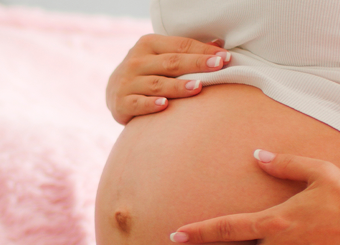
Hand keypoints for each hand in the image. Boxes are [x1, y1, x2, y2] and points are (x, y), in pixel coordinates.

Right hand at [106, 34, 229, 124]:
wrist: (115, 94)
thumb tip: (219, 45)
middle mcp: (135, 61)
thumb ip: (186, 53)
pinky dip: (151, 104)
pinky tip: (165, 105)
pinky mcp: (120, 103)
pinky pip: (138, 104)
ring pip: (157, 84)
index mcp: (148, 44)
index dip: (202, 50)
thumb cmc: (147, 73)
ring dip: (178, 86)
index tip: (224, 57)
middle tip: (218, 66)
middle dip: (196, 64)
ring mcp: (127, 82)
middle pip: (170, 62)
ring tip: (198, 87)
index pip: (179, 45)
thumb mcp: (161, 58)